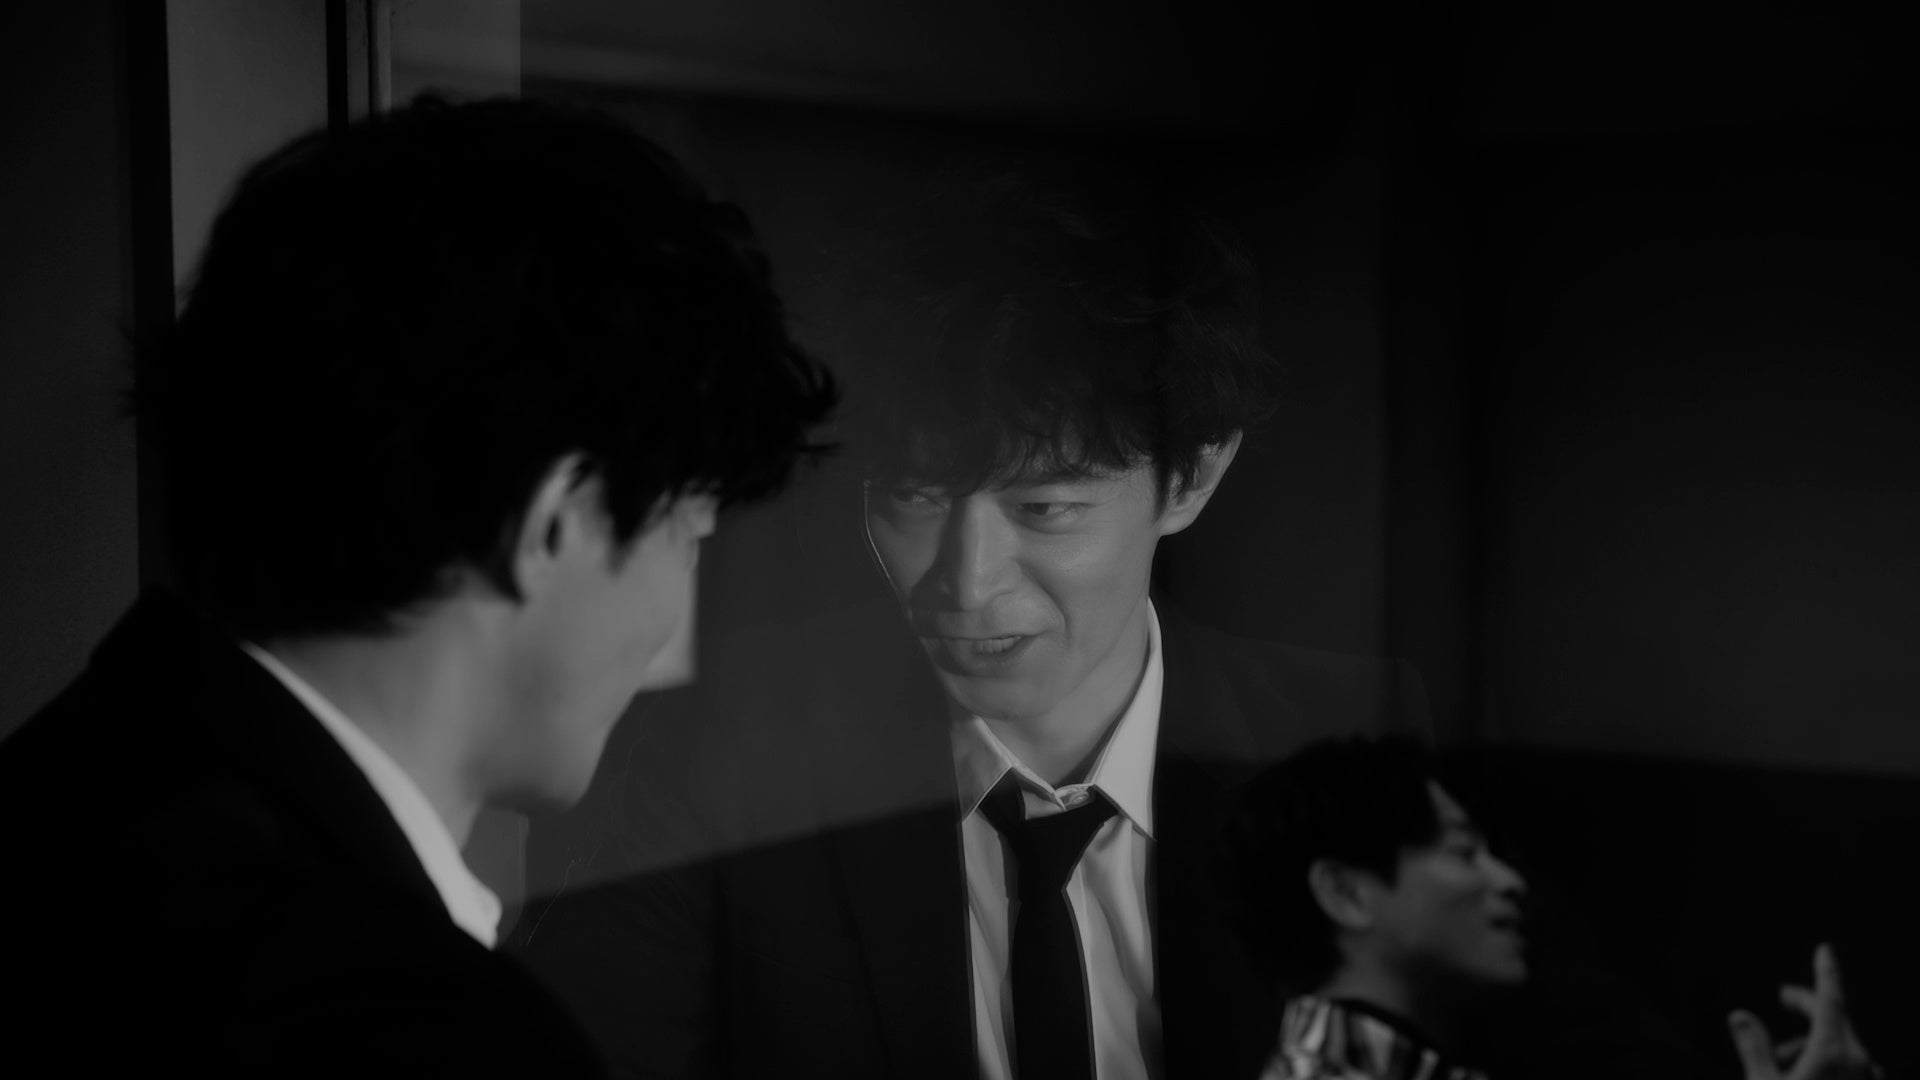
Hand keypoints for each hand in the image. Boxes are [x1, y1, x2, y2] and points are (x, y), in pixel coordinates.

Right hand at [1728, 943, 1879, 1079]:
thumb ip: (1754, 1047)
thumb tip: (1740, 1016)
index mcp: (1832, 1053)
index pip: (1830, 1001)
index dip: (1825, 973)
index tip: (1825, 949)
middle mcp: (1857, 1062)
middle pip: (1834, 1020)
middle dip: (1806, 1010)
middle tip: (1784, 996)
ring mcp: (1867, 1077)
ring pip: (1839, 1046)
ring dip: (1810, 1046)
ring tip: (1783, 1068)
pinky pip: (1849, 1066)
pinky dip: (1828, 1062)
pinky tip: (1806, 1075)